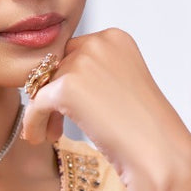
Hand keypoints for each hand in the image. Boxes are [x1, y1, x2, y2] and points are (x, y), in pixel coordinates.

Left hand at [19, 28, 190, 190]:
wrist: (157, 152)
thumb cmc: (142, 128)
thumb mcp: (120, 85)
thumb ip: (93, 72)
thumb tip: (50, 75)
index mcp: (115, 38)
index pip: (72, 51)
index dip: (66, 79)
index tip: (68, 107)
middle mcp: (99, 43)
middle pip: (55, 65)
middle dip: (52, 94)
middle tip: (56, 124)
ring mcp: (83, 63)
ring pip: (41, 85)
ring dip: (43, 111)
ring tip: (52, 134)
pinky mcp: (67, 87)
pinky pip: (36, 104)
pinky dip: (33, 122)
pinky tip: (38, 138)